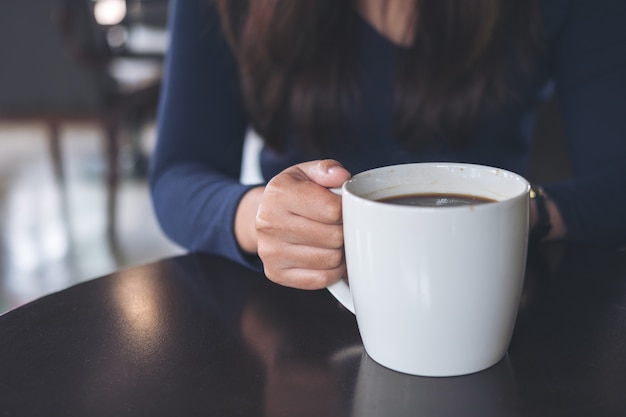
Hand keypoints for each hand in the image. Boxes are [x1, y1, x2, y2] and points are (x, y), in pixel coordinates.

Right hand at [256, 160, 350, 288]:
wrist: (263, 215)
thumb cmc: (293, 193)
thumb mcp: (306, 172)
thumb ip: (327, 169)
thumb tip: (342, 177)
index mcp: (278, 193)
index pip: (332, 209)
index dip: (347, 210)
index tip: (343, 208)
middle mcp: (268, 223)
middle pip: (334, 237)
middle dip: (344, 231)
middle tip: (340, 226)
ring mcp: (270, 251)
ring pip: (331, 259)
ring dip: (341, 252)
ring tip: (333, 240)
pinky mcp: (276, 273)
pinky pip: (322, 279)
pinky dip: (333, 270)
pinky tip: (327, 257)